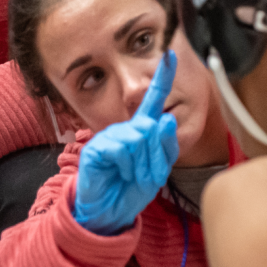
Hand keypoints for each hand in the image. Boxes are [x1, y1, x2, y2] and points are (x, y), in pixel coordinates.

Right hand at [74, 52, 179, 235]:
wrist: (109, 212)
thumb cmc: (131, 190)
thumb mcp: (158, 170)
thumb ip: (164, 145)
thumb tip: (164, 118)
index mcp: (142, 130)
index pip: (153, 99)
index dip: (162, 77)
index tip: (170, 53)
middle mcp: (126, 128)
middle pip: (153, 128)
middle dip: (156, 157)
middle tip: (146, 174)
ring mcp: (110, 136)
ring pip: (139, 138)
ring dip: (142, 165)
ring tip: (131, 175)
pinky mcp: (97, 147)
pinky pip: (122, 148)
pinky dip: (126, 166)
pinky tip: (118, 173)